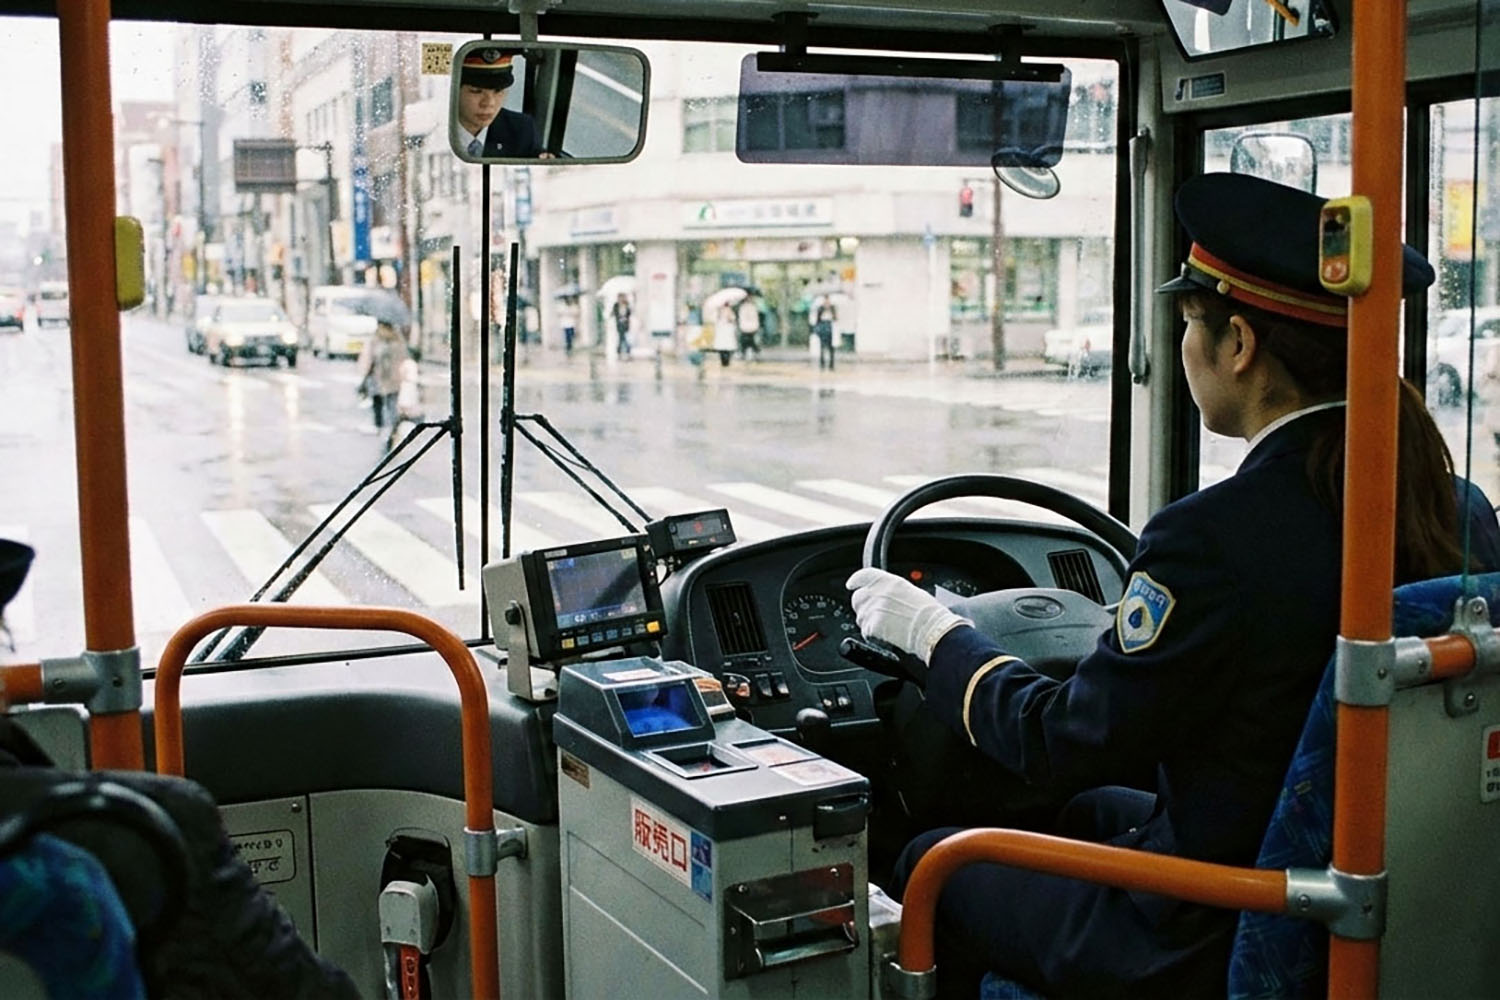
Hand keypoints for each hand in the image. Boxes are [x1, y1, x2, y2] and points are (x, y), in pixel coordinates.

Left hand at [846, 567, 970, 662]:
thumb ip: (891, 591)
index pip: (864, 576)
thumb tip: (884, 596)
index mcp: (890, 582)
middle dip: (862, 607)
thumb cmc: (929, 614)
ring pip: (860, 617)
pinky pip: (865, 632)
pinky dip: (872, 636)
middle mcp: (879, 593)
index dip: (856, 581)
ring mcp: (874, 610)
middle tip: (874, 615)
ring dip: (868, 623)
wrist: (932, 630)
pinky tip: (886, 636)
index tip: (852, 584)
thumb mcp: (910, 592)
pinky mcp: (872, 626)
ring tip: (887, 628)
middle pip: (858, 598)